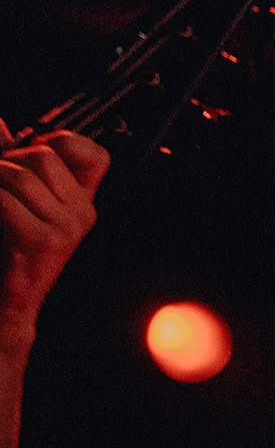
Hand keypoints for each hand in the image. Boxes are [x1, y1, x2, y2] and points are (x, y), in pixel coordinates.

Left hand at [1, 124, 110, 358]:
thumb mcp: (10, 202)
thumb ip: (8, 161)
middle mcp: (81, 215)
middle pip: (43, 156)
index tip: (29, 154)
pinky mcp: (44, 242)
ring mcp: (67, 230)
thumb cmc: (5, 254)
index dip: (61, 142)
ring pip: (21, 175)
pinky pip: (7, 201)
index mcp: (79, 203)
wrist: (3, 305)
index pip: (92, 154)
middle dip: (5, 161)